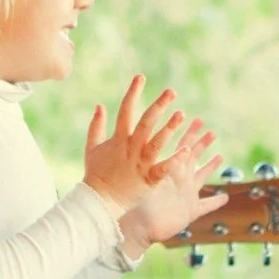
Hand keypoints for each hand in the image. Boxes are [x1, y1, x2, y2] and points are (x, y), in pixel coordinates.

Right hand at [82, 74, 181, 217]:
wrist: (98, 201)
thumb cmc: (96, 174)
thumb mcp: (92, 147)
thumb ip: (96, 126)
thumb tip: (99, 105)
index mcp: (118, 139)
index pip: (126, 110)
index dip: (133, 92)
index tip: (141, 77)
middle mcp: (130, 148)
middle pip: (146, 123)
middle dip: (158, 106)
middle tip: (171, 92)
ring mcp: (140, 164)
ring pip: (156, 143)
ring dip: (169, 128)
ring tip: (182, 114)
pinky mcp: (148, 179)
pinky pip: (163, 169)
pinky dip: (174, 160)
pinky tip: (186, 150)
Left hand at [118, 123, 227, 254]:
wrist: (137, 227)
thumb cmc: (134, 202)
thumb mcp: (147, 178)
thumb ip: (153, 162)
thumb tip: (144, 139)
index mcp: (170, 169)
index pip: (182, 146)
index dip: (189, 133)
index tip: (196, 120)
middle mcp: (179, 179)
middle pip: (194, 157)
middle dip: (202, 144)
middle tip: (211, 131)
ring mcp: (185, 195)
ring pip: (202, 177)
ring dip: (211, 167)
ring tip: (220, 156)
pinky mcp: (190, 211)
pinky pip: (207, 206)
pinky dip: (216, 202)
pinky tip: (226, 197)